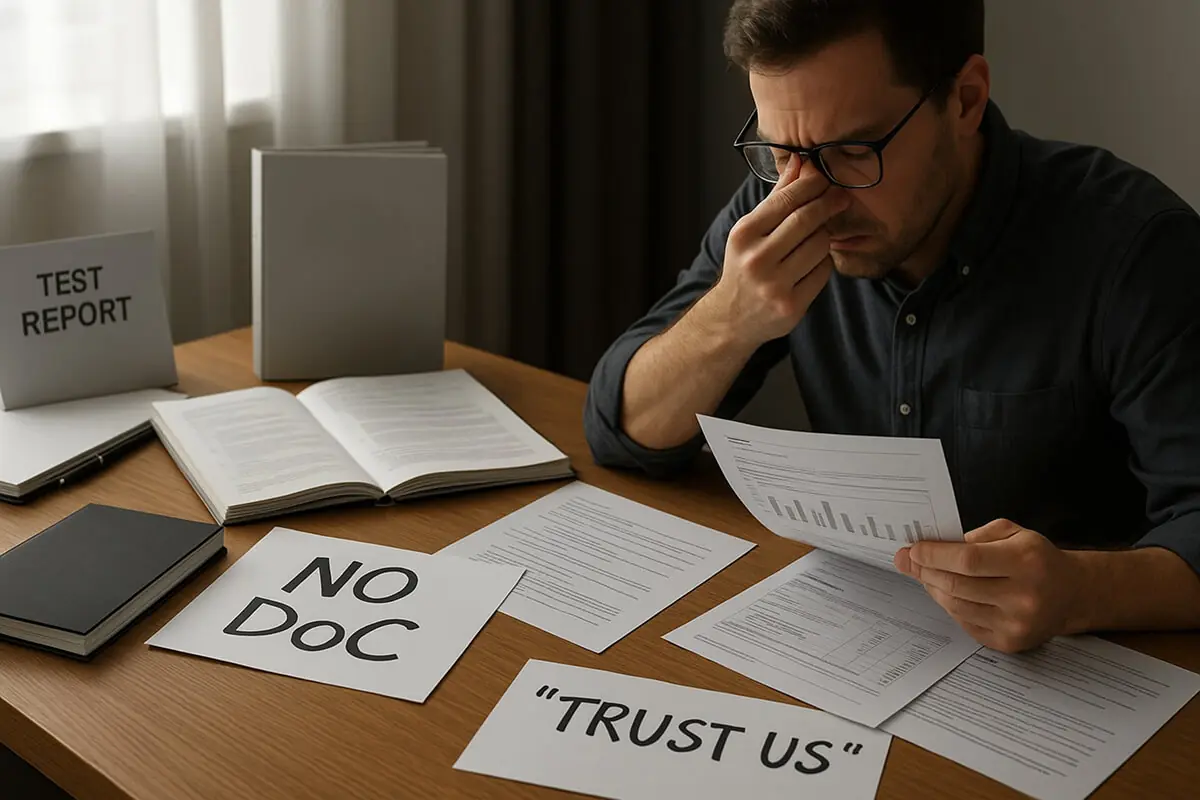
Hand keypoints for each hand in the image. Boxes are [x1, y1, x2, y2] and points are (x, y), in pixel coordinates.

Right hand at [699, 156, 851, 347]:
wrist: (731, 318)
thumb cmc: (744, 266)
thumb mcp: (751, 231)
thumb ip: (777, 197)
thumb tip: (801, 162)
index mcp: (743, 235)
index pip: (786, 200)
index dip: (812, 185)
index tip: (827, 178)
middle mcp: (757, 259)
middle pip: (807, 220)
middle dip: (828, 204)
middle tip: (841, 197)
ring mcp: (775, 285)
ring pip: (820, 245)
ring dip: (824, 237)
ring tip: (816, 238)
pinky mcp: (792, 305)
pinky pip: (823, 271)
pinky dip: (823, 262)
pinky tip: (812, 262)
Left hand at [894, 519, 1090, 652]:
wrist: (1071, 594)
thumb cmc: (1038, 559)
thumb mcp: (1014, 533)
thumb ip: (976, 536)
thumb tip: (934, 548)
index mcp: (1025, 562)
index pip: (968, 560)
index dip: (934, 556)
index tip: (913, 550)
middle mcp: (1023, 596)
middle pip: (957, 585)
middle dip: (925, 571)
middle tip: (907, 561)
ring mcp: (1016, 624)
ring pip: (956, 606)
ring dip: (933, 589)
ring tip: (924, 575)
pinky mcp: (1010, 643)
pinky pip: (965, 623)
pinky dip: (950, 606)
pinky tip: (944, 592)